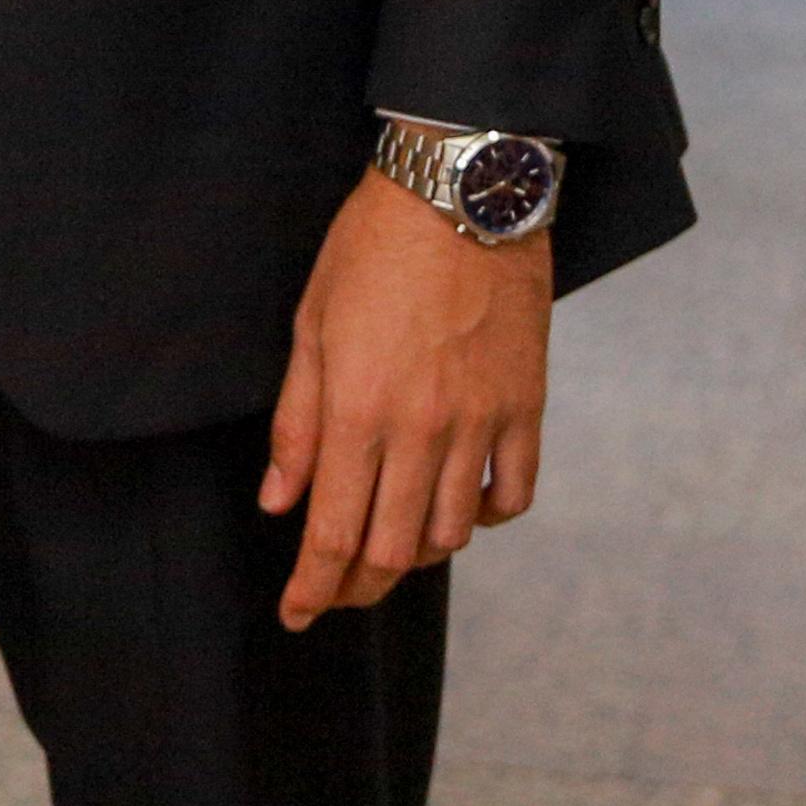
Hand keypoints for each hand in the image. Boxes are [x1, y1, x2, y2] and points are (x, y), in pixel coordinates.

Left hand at [259, 173, 549, 629]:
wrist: (461, 191)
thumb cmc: (373, 248)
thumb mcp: (310, 325)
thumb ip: (296, 421)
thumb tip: (280, 500)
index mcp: (357, 411)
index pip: (332, 533)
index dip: (312, 588)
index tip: (296, 614)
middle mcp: (421, 431)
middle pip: (390, 550)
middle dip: (357, 585)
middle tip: (337, 589)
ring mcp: (481, 423)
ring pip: (451, 532)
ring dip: (416, 553)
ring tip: (390, 545)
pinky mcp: (525, 407)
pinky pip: (514, 494)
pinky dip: (487, 518)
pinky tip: (462, 509)